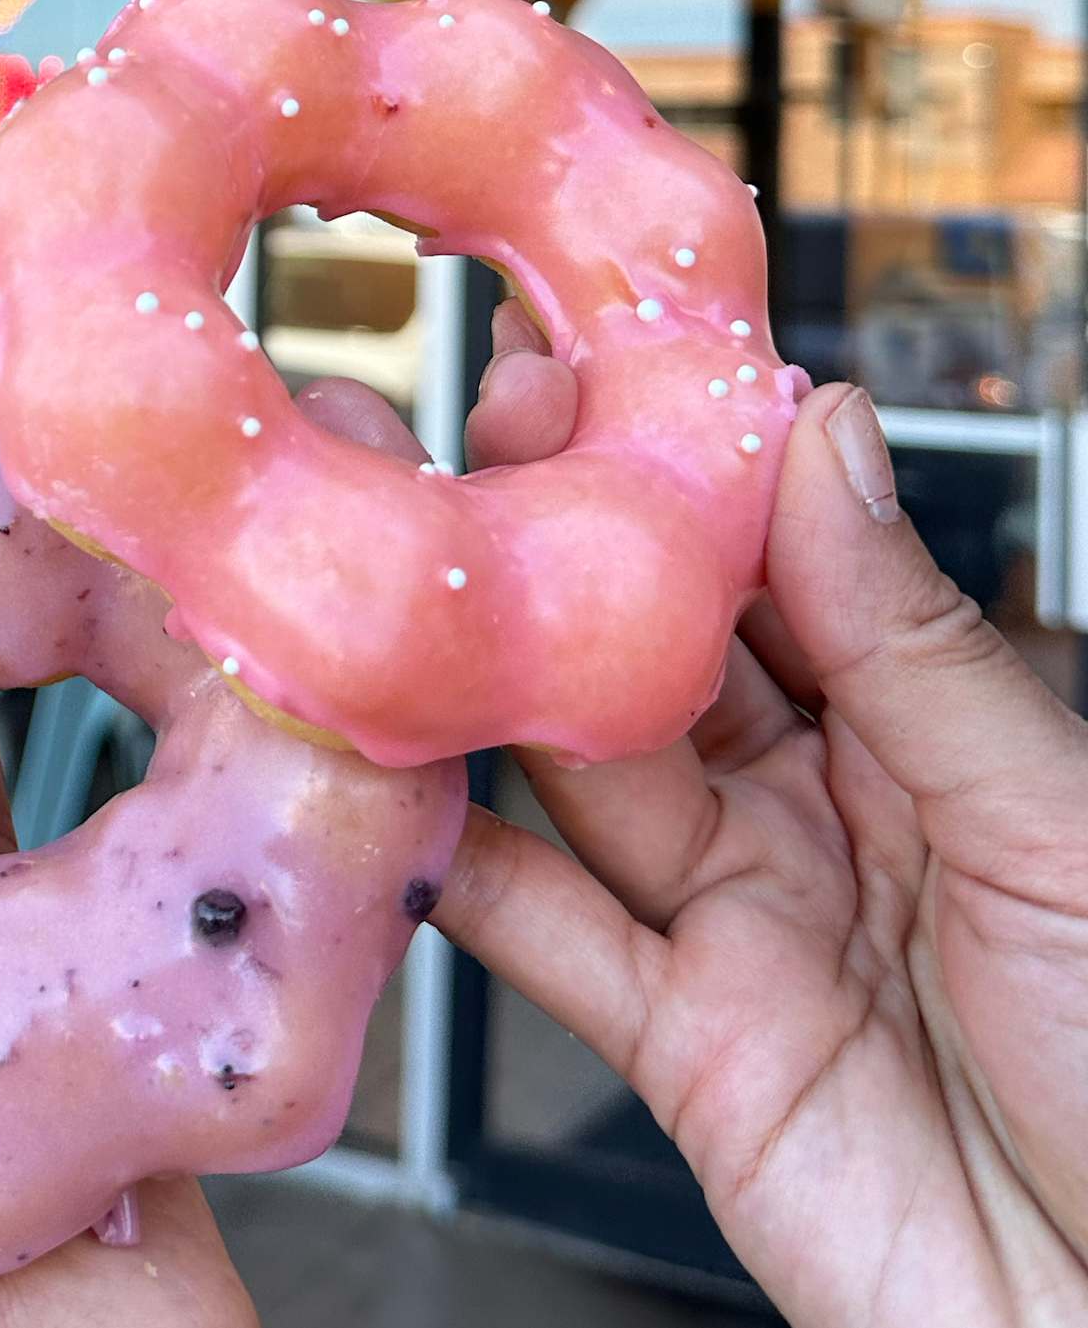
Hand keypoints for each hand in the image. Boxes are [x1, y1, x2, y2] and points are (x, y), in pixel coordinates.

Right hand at [383, 304, 1087, 1325]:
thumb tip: (829, 442)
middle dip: (558, 549)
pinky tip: (391, 792)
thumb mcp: (1053, 825)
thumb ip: (914, 647)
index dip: (683, 474)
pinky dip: (459, 871)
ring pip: (580, 778)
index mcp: (930, 736)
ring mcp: (737, 922)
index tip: (593, 370)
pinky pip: (546, 937)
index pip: (777, 574)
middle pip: (656, 660)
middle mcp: (818, 813)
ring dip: (483, 688)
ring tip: (392, 582)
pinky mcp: (673, 1042)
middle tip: (452, 439)